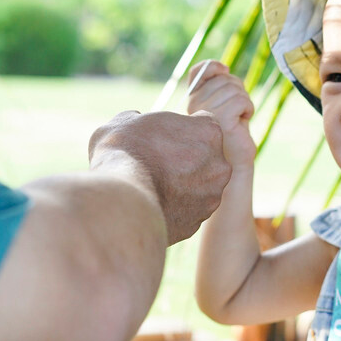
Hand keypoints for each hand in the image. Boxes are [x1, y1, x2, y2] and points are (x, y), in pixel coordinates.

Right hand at [88, 110, 230, 243]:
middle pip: (207, 158)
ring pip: (200, 187)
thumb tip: (135, 120)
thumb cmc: (123, 154)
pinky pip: (189, 210)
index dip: (184, 129)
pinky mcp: (199, 221)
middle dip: (189, 158)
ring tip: (154, 184)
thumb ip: (139, 119)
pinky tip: (154, 203)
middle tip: (159, 161)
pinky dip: (176, 208)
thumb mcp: (124, 121)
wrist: (121, 200)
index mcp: (208, 132)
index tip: (167, 136)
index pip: (205, 124)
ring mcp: (211, 196)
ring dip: (184, 185)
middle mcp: (219, 165)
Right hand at [186, 61, 254, 169]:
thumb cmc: (231, 136)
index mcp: (192, 101)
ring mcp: (204, 113)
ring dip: (245, 102)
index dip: (214, 67)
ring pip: (234, 90)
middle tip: (238, 110)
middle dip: (239, 91)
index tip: (225, 71)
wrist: (233, 166)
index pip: (198, 72)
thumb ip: (220, 87)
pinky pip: (240, 101)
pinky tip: (243, 122)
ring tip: (239, 118)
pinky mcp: (219, 120)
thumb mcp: (224, 106)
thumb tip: (223, 67)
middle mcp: (193, 105)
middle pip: (225, 80)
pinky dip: (248, 109)